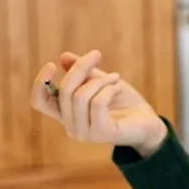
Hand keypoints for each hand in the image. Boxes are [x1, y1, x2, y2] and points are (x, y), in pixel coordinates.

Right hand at [30, 50, 167, 156]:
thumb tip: (64, 57)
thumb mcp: (101, 82)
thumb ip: (83, 73)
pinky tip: (118, 87)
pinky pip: (97, 103)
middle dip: (81, 67)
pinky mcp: (100, 133)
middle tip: (97, 55)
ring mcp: (84, 133)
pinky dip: (108, 89)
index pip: (39, 102)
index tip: (53, 64)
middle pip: (65, 90)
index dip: (40, 82)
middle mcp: (71, 126)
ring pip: (81, 95)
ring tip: (115, 77)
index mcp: (66, 114)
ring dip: (100, 79)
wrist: (149, 123)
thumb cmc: (124, 103)